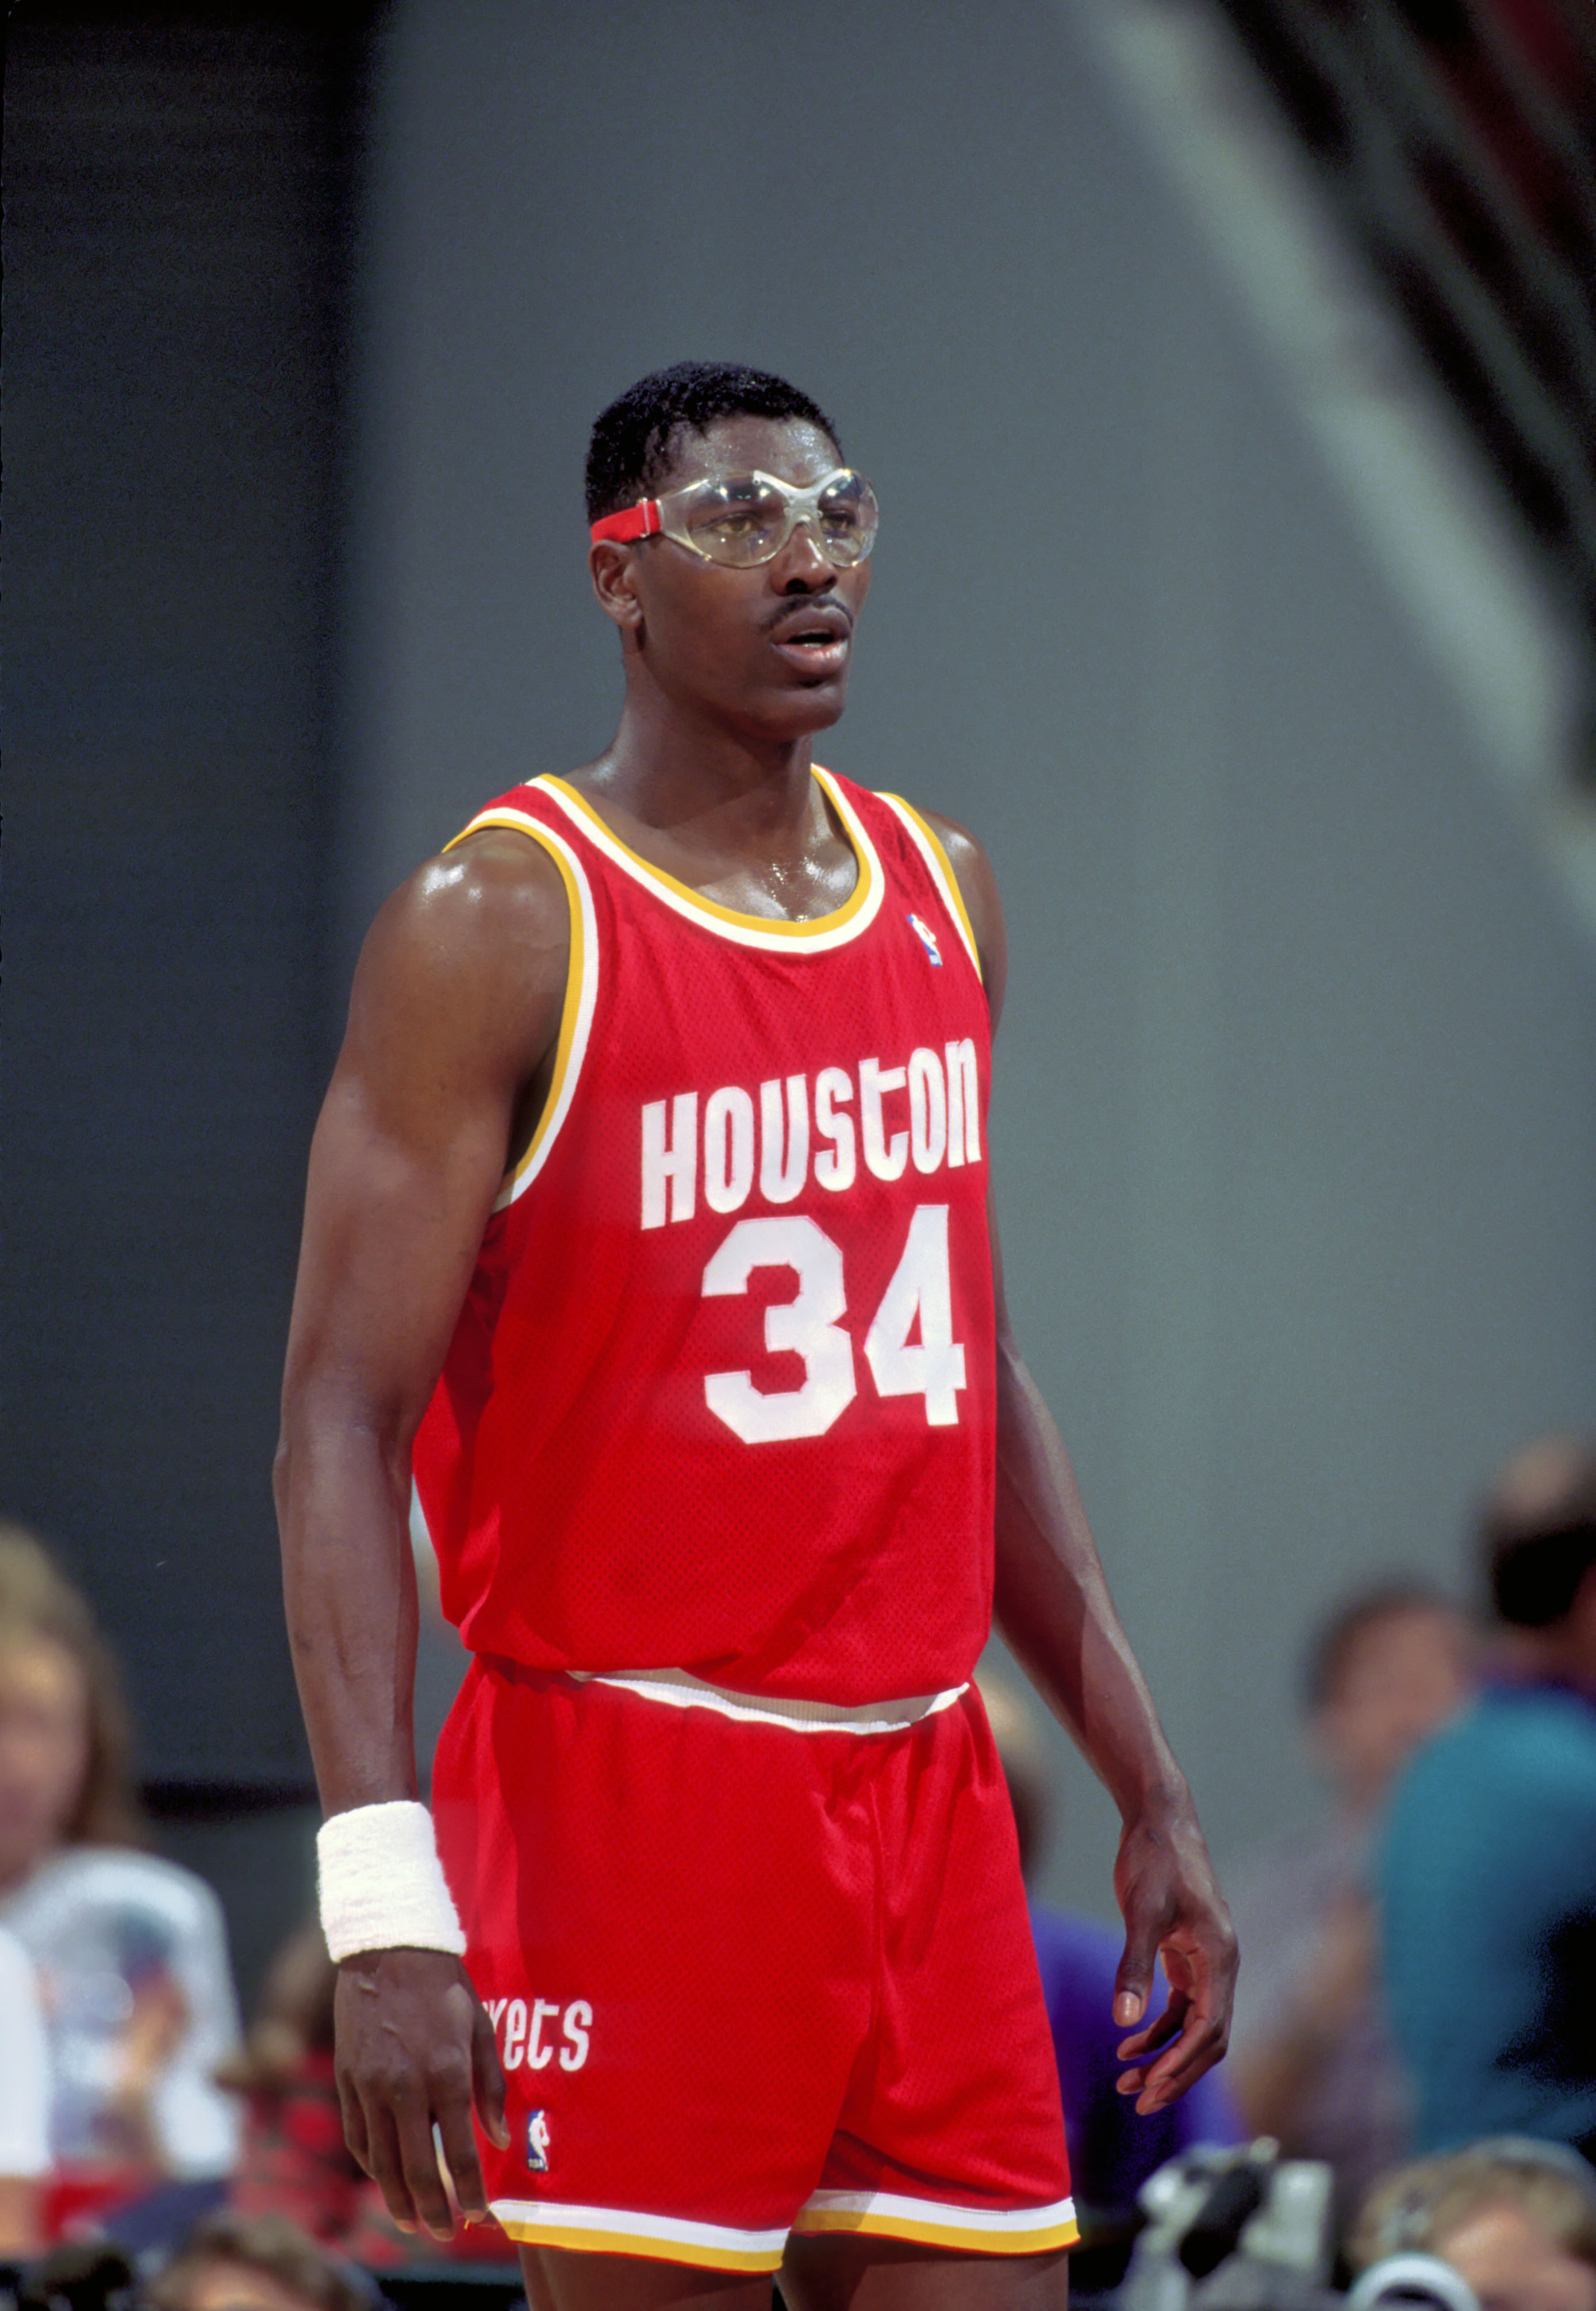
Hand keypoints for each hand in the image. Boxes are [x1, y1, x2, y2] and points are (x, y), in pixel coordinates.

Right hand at [334, 1947, 509, 2238]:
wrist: (387, 1948)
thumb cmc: (443, 1985)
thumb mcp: (480, 2026)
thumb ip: (491, 2085)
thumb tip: (501, 2138)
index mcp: (446, 2072)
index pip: (461, 2152)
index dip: (470, 2191)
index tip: (480, 2216)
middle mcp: (406, 2087)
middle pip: (418, 2169)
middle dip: (434, 2210)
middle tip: (445, 2233)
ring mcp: (371, 2087)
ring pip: (382, 2162)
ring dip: (398, 2199)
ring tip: (413, 2222)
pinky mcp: (347, 2082)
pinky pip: (358, 2137)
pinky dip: (373, 2165)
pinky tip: (385, 2179)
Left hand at [1110, 1801, 1237, 2114]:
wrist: (1157, 1818)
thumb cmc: (1155, 1858)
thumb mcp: (1142, 1911)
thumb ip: (1134, 1965)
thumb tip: (1124, 2021)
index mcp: (1221, 1958)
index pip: (1210, 2030)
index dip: (1182, 2065)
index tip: (1151, 2090)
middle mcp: (1220, 1965)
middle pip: (1207, 2039)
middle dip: (1175, 2072)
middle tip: (1139, 2102)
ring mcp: (1205, 1961)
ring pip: (1193, 2027)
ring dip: (1164, 2056)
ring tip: (1125, 2080)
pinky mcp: (1185, 1955)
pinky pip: (1179, 2007)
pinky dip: (1157, 2029)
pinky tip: (1127, 2043)